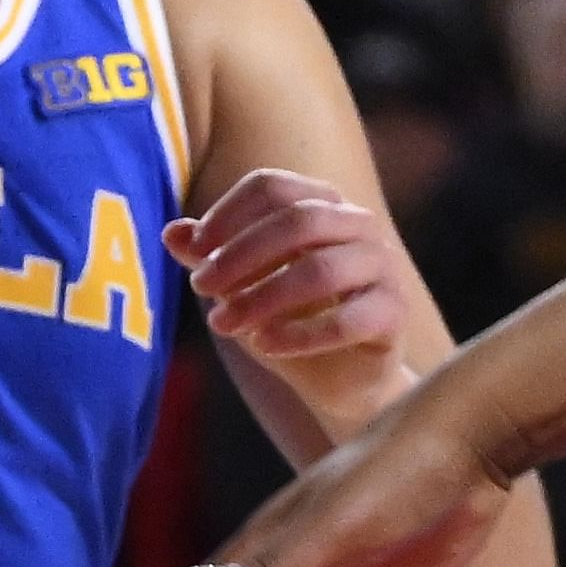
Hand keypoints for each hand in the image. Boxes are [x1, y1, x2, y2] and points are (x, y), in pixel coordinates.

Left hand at [174, 168, 413, 369]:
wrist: (343, 379)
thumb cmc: (290, 319)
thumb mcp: (243, 286)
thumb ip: (213, 257)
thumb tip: (172, 233)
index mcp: (323, 204)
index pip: (273, 187)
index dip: (228, 213)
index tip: (194, 250)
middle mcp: (359, 225)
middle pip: (298, 220)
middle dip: (241, 254)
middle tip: (200, 288)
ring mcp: (383, 266)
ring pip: (321, 269)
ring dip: (262, 297)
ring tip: (223, 324)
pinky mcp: (394, 313)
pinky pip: (348, 320)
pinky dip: (299, 334)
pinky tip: (264, 346)